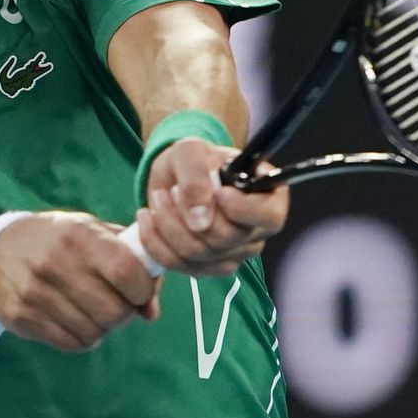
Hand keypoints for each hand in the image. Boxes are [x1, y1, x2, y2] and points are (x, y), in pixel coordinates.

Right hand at [0, 211, 160, 351]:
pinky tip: (76, 319)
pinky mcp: (21, 317)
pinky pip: (71, 343)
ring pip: (94, 332)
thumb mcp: (93, 234)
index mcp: (78, 234)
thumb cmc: (61, 240)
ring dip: (103, 327)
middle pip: (114, 311)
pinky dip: (83, 337)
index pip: (126, 271)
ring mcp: (34, 291)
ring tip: (94, 309)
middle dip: (125, 313)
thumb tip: (152, 312)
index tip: (139, 290)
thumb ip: (131, 263)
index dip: (143, 289)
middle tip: (118, 304)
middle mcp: (54, 262)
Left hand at [134, 138, 289, 276]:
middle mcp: (255, 231)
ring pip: (200, 255)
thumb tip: (200, 220)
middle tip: (171, 190)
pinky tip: (148, 218)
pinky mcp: (207, 266)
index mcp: (267, 197)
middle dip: (189, 214)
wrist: (174, 177)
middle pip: (227, 239)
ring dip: (169, 226)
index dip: (243, 210)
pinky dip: (156, 242)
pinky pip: (180, 265)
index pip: (269, 216)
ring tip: (158, 198)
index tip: (220, 192)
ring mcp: (233, 253)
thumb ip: (196, 177)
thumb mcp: (191, 152)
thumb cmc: (194, 160)